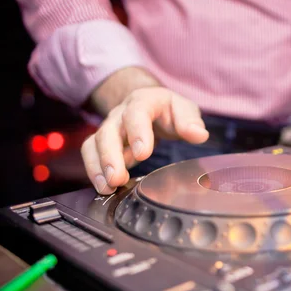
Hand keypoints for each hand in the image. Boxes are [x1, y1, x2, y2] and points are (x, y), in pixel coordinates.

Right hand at [81, 86, 208, 193]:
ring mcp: (110, 128)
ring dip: (99, 167)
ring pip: (94, 144)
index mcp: (144, 101)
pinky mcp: (103, 143)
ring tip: (107, 188)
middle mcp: (121, 113)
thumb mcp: (184, 108)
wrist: (150, 104)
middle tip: (117, 178)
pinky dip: (95, 171)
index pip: (137, 112)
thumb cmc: (169, 110)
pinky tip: (105, 188)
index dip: (137, 132)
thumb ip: (190, 121)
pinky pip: (91, 154)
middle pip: (108, 131)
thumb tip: (199, 134)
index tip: (142, 154)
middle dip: (110, 156)